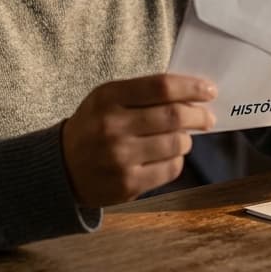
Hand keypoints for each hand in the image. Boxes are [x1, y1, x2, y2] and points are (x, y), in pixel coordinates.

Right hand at [61, 73, 216, 207]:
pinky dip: (177, 160)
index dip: (192, 87)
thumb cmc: (94, 126)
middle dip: (199, 115)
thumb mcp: (107, 99)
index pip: (161, 87)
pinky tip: (168, 156)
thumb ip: (144, 93)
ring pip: (177, 144)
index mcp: (108, 98)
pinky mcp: (128, 184)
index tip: (209, 90)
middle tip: (207, 118)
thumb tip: (192, 96)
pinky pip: (171, 169)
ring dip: (187, 139)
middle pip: (174, 116)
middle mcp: (112, 127)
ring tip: (182, 137)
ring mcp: (120, 158)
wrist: (61, 167)